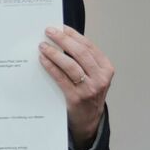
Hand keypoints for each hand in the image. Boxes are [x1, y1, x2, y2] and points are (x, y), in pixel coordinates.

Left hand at [39, 25, 113, 147]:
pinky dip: (51, 67)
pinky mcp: (76, 98)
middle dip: (63, 40)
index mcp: (107, 68)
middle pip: (80, 53)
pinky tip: (43, 60)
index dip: (74, 35)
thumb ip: (84, 61)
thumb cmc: (88, 94)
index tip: (62, 27)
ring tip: (43, 46)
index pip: (89, 47)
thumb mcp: (94, 76)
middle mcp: (101, 78)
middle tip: (49, 31)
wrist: (89, 121)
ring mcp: (89, 88)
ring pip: (71, 65)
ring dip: (55, 53)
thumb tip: (62, 40)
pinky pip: (61, 78)